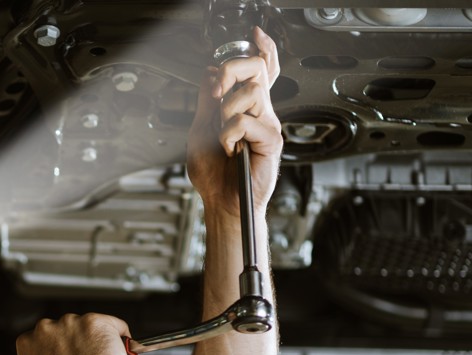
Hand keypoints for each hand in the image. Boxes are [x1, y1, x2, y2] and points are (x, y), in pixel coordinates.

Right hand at [15, 313, 129, 354]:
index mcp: (28, 341)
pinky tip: (121, 351)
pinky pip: (114, 326)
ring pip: (89, 327)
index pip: (45, 338)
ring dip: (96, 340)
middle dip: (76, 343)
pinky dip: (120, 337)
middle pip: (66, 329)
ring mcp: (71, 323)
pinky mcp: (95, 323)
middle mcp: (45, 327)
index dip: (59, 350)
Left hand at [187, 26, 283, 219]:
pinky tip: (230, 150)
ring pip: (251, 92)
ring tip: (223, 135)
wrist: (222, 203)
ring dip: (226, 111)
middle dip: (233, 70)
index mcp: (246, 108)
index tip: (254, 34)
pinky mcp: (271, 140)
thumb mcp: (201, 130)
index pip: (260, 71)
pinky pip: (246, 122)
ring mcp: (267, 125)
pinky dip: (229, 135)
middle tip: (218, 90)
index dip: (262, 49)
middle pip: (257, 69)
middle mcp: (260, 113)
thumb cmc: (214, 175)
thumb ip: (206, 101)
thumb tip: (210, 72)